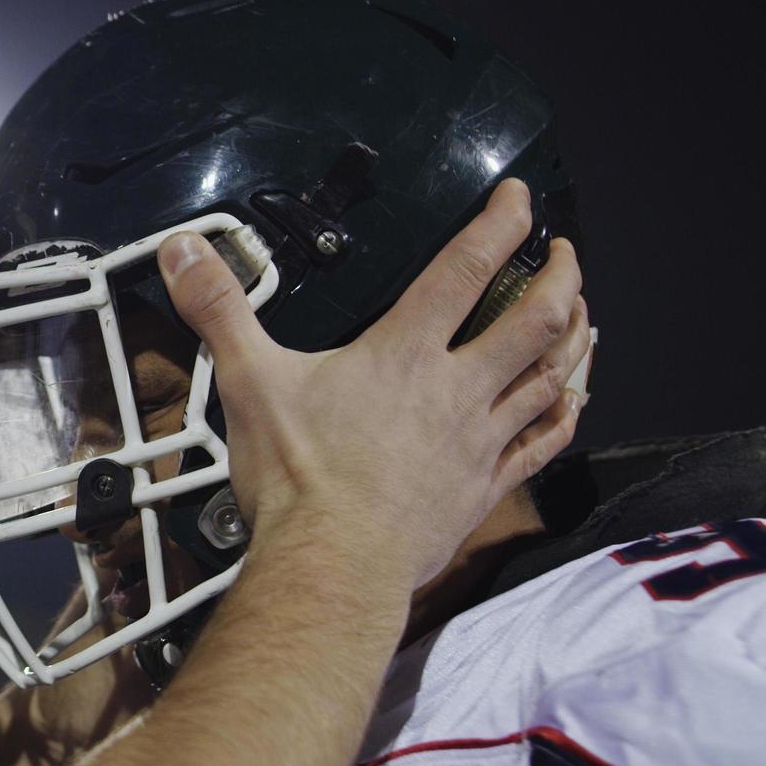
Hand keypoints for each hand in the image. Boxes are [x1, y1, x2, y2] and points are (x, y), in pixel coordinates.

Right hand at [159, 179, 587, 588]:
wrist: (333, 566)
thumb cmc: (297, 479)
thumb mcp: (248, 381)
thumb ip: (220, 311)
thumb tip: (183, 251)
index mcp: (402, 353)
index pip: (465, 269)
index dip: (500, 224)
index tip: (520, 198)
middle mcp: (455, 388)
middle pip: (533, 319)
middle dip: (560, 278)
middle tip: (563, 254)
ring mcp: (478, 440)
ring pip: (550, 376)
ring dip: (575, 338)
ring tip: (582, 312)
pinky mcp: (483, 488)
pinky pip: (542, 443)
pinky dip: (564, 413)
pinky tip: (573, 400)